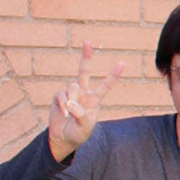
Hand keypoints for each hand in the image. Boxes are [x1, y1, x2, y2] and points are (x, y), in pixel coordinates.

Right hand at [48, 41, 120, 161]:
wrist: (63, 138)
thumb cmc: (78, 134)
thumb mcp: (84, 127)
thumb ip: (80, 114)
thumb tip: (70, 102)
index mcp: (94, 99)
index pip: (106, 85)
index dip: (113, 74)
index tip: (122, 62)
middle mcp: (83, 93)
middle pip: (84, 71)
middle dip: (86, 56)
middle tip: (88, 40)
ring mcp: (70, 94)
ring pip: (72, 86)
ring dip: (72, 99)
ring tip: (70, 113)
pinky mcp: (58, 97)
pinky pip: (60, 95)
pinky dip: (61, 104)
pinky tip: (63, 113)